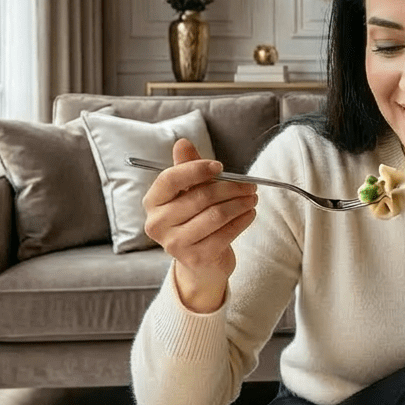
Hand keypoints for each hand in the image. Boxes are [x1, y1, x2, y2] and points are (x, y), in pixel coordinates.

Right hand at [141, 137, 257, 310]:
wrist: (202, 260)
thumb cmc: (195, 218)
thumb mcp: (189, 192)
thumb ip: (187, 168)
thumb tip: (182, 143)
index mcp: (153, 202)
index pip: (170, 179)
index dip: (196, 169)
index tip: (220, 166)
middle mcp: (157, 224)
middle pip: (200, 197)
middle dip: (231, 188)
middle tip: (250, 185)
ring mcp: (174, 244)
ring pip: (216, 215)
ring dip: (240, 203)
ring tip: (252, 198)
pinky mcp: (195, 258)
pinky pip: (225, 234)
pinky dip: (242, 221)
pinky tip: (250, 214)